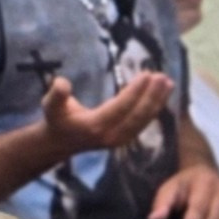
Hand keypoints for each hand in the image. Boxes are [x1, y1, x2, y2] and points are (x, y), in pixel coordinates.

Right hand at [41, 64, 170, 159]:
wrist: (60, 143)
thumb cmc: (57, 119)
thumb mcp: (50, 106)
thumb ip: (55, 95)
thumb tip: (62, 83)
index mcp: (94, 127)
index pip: (120, 108)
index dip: (134, 92)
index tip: (147, 74)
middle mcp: (110, 136)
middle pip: (137, 117)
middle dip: (152, 97)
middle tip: (163, 77)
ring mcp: (119, 139)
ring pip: (143, 121)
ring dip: (157, 102)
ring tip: (168, 83)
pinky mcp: (125, 138)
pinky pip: (143, 123)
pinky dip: (154, 108)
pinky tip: (162, 94)